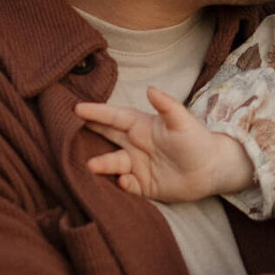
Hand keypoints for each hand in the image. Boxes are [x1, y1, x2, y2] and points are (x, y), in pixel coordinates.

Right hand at [75, 88, 253, 200]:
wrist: (210, 170)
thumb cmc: (197, 140)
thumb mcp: (183, 121)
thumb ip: (167, 106)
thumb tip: (150, 89)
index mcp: (141, 126)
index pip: (114, 117)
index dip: (96, 112)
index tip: (76, 108)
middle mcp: (135, 144)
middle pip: (106, 137)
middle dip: (87, 134)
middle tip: (64, 132)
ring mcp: (137, 165)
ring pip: (113, 163)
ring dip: (102, 164)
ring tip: (91, 165)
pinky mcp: (142, 185)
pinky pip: (127, 184)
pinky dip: (123, 184)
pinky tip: (124, 182)